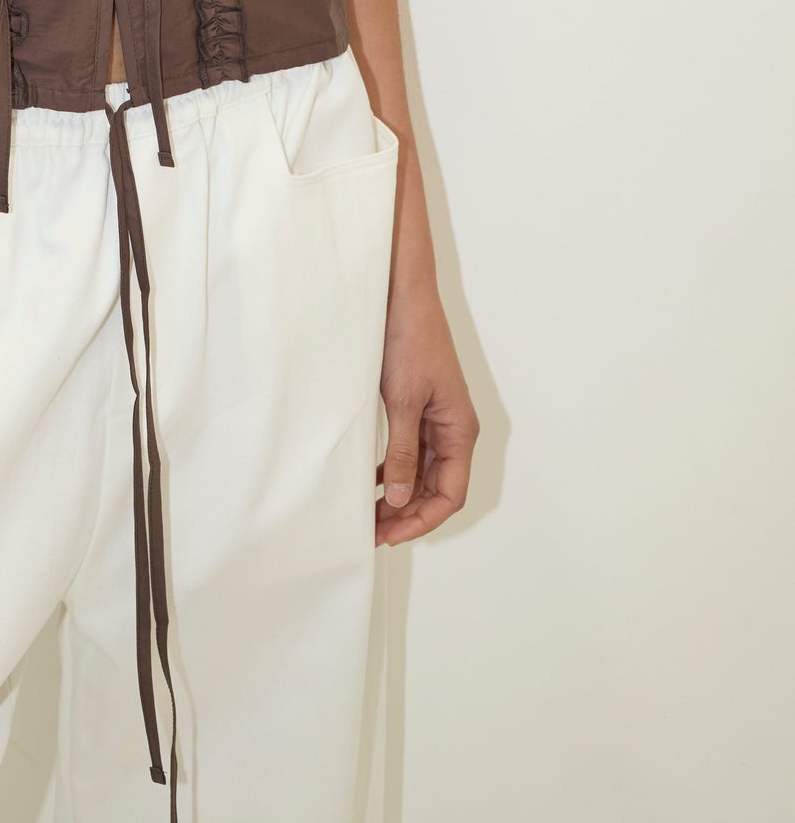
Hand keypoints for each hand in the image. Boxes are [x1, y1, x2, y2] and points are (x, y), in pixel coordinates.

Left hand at [375, 287, 478, 545]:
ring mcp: (436, 417)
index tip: (390, 533)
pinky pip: (411, 450)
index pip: (450, 493)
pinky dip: (394, 469)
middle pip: (437, 488)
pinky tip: (372, 479)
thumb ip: (404, 452)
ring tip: (368, 513)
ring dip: (399, 494)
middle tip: (371, 530)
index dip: (422, 519)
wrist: (403, 294)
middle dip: (408, 513)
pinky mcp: (418, 406)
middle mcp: (453, 428)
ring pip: (422, 472)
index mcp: (459, 430)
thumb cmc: (410, 339)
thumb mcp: (403, 401)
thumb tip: (401, 500)